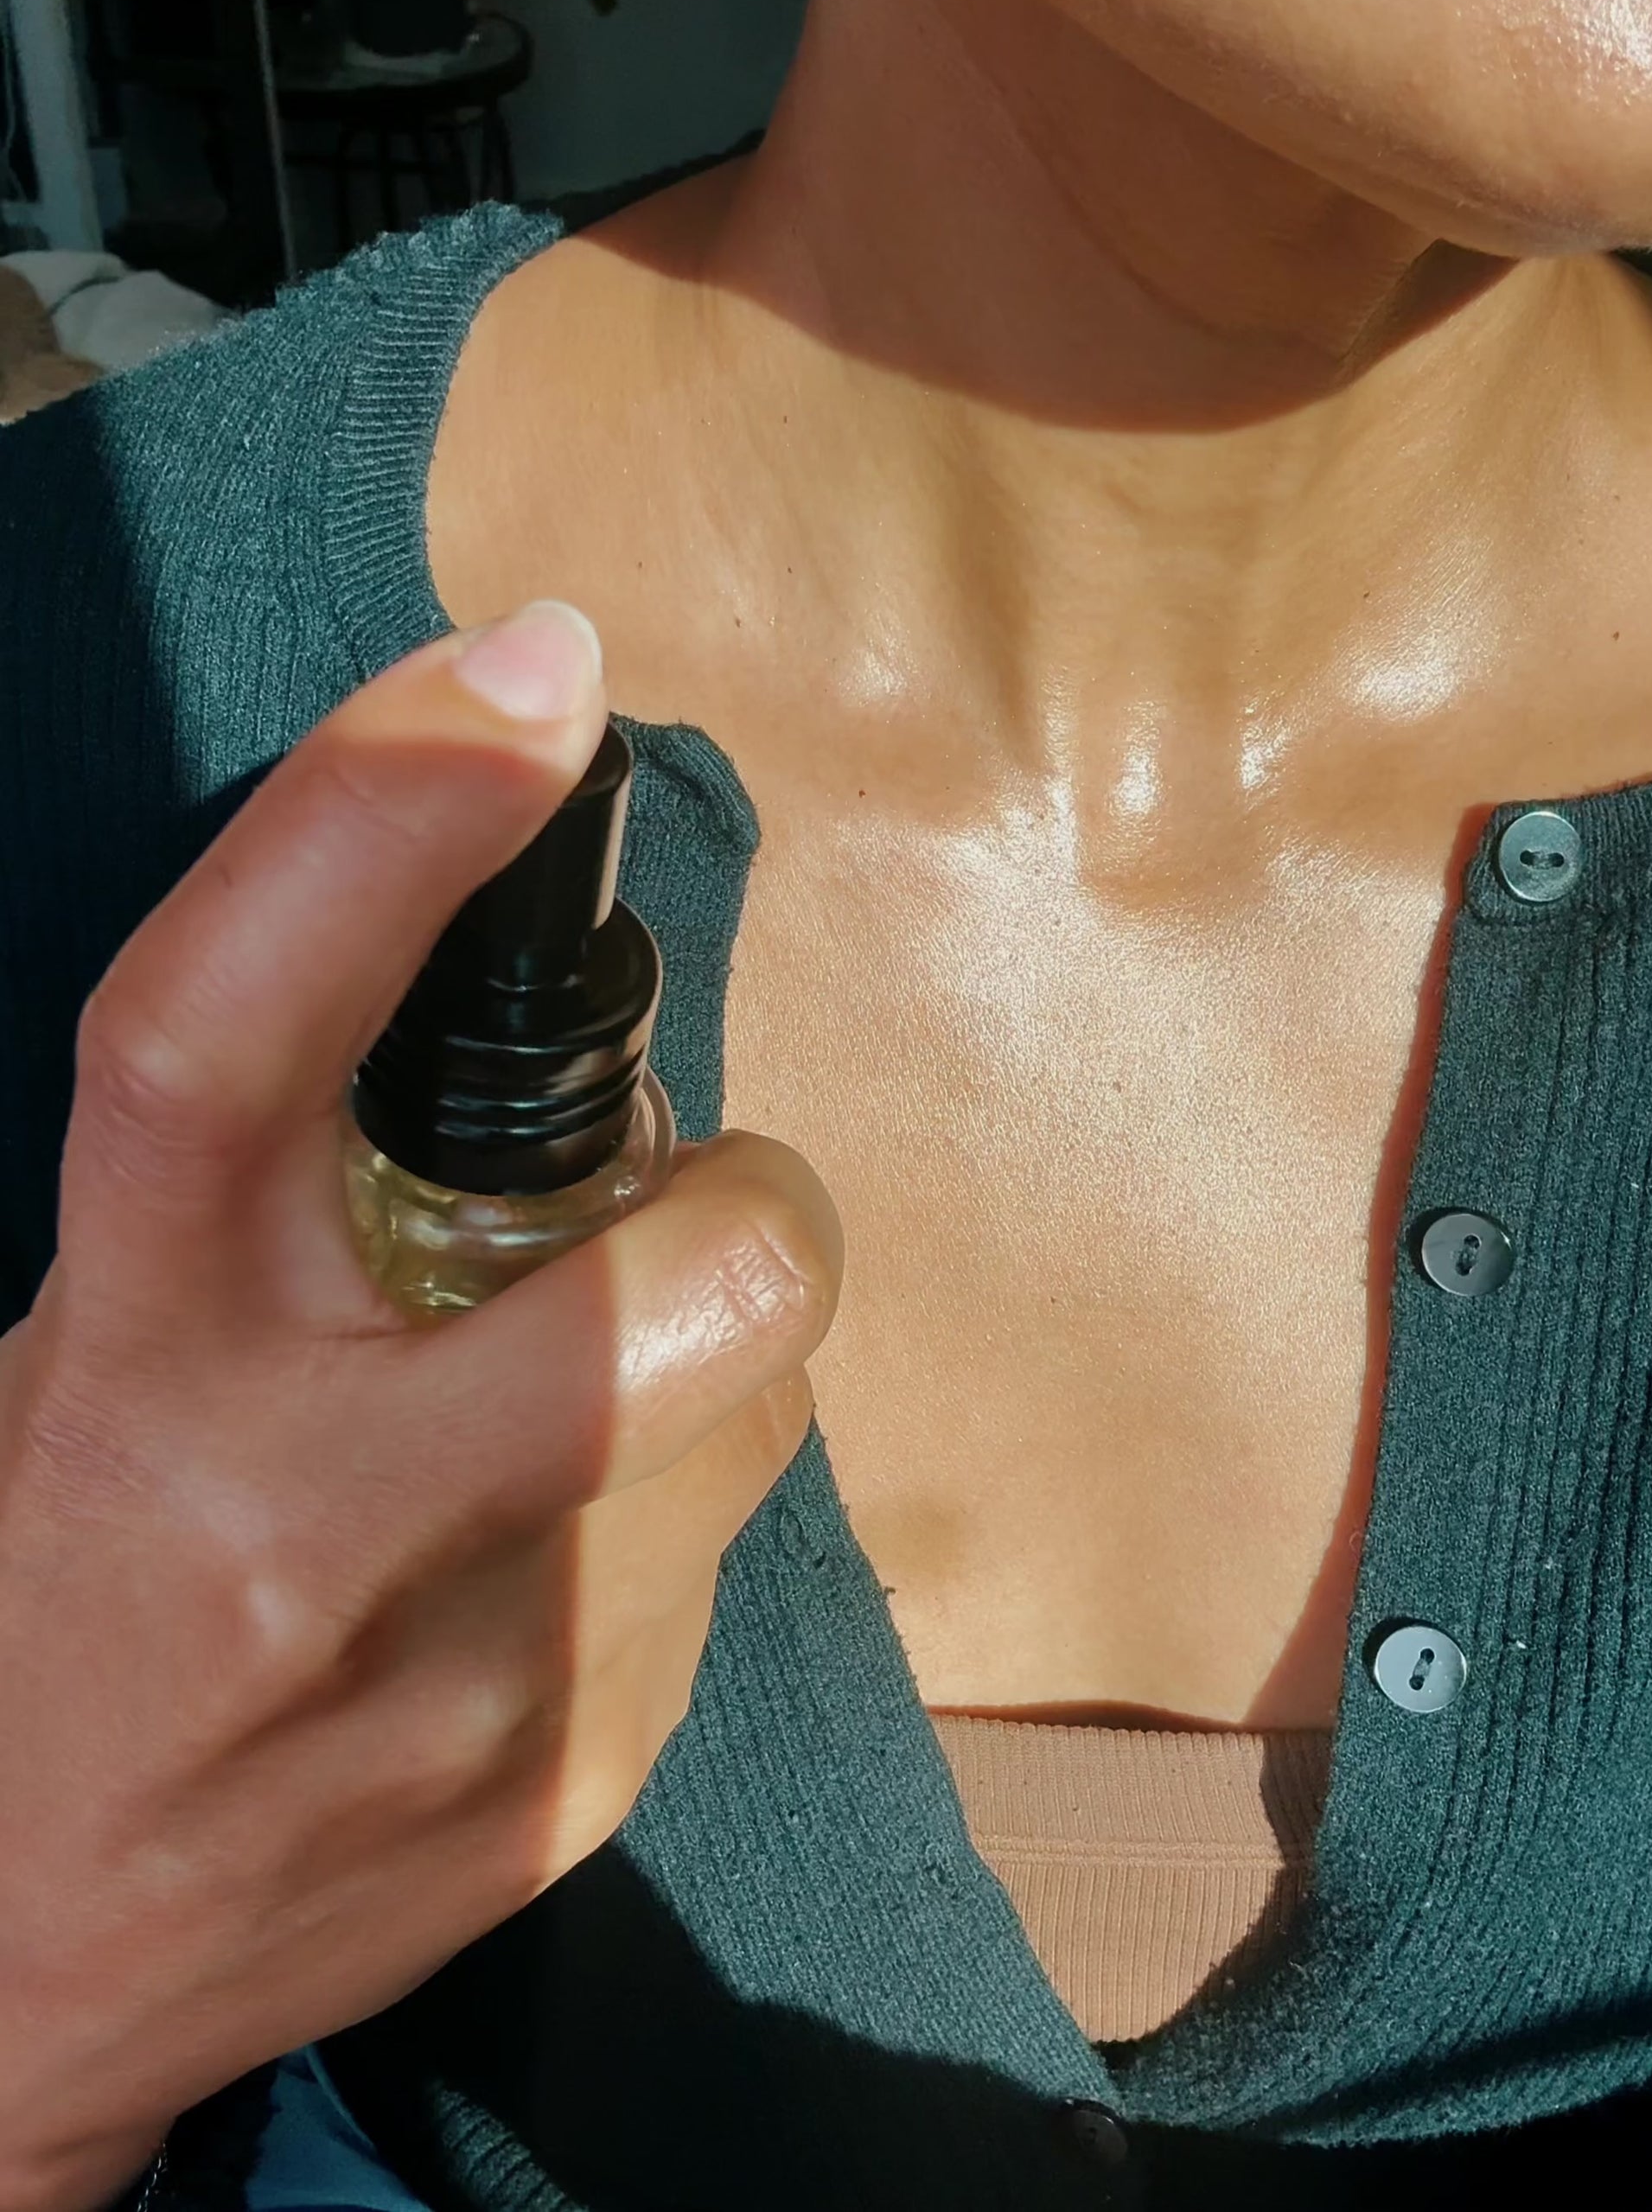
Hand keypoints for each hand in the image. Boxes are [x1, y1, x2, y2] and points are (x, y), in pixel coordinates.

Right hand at [0, 603, 839, 2211]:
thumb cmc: (39, 1595)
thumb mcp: (77, 1353)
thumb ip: (252, 1194)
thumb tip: (482, 976)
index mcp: (120, 1350)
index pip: (224, 1033)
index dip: (379, 818)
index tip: (530, 671)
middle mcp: (282, 1520)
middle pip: (658, 1292)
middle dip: (750, 1201)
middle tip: (702, 1189)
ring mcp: (444, 1692)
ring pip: (746, 1429)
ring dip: (721, 1356)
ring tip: (594, 1385)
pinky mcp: (552, 1810)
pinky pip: (715, 1579)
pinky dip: (675, 1515)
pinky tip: (552, 1557)